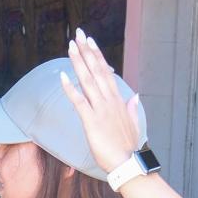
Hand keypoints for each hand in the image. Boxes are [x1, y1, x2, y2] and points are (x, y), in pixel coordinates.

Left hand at [61, 31, 143, 174]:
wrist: (128, 163)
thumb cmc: (128, 147)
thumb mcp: (134, 124)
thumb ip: (133, 108)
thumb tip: (135, 96)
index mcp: (118, 100)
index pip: (106, 72)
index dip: (98, 56)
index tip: (91, 42)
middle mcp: (110, 101)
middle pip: (97, 70)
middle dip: (87, 51)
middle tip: (79, 34)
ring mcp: (101, 110)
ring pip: (88, 81)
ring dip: (78, 63)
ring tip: (71, 47)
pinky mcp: (91, 121)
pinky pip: (79, 102)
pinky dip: (70, 89)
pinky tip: (62, 77)